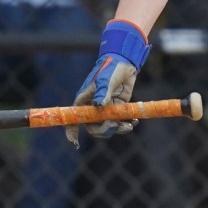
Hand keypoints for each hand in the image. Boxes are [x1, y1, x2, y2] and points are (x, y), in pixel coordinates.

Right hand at [66, 19, 150, 145]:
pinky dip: (127, 123)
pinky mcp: (118, 107)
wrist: (125, 62)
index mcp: (84, 101)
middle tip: (115, 126)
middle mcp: (93, 107)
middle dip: (104, 130)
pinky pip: (120, 121)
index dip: (72, 133)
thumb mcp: (105, 80)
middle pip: (94, 128)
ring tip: (130, 125)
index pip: (73, 120)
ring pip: (108, 126)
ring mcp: (106, 108)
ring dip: (118, 129)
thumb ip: (102, 93)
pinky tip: (135, 120)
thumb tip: (99, 106)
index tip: (75, 144)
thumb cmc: (110, 68)